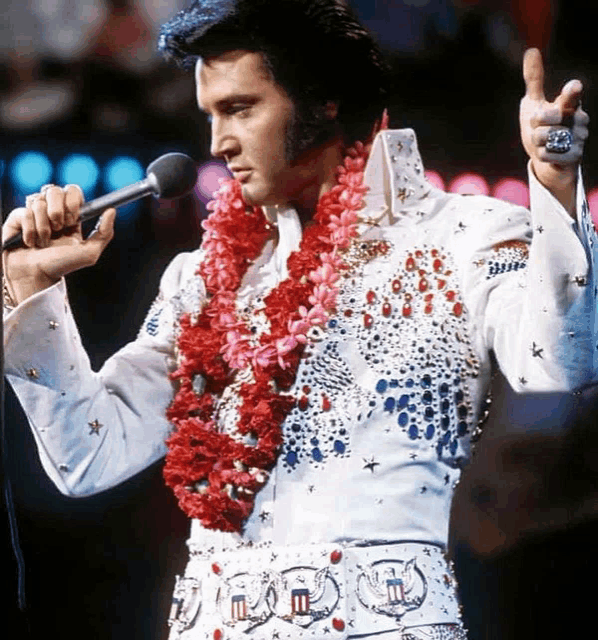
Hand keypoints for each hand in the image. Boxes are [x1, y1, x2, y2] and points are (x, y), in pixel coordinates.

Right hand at [2, 185, 115, 304]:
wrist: (36, 277)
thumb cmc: (62, 266)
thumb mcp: (89, 253)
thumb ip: (105, 233)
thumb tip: (111, 210)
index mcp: (71, 216)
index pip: (72, 191)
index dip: (73, 201)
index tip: (73, 218)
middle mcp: (51, 211)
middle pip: (54, 190)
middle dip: (57, 212)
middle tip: (59, 229)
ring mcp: (33, 213)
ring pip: (38, 201)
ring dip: (44, 226)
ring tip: (44, 242)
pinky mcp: (17, 218)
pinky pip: (23, 212)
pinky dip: (30, 230)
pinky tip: (31, 242)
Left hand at [520, 48, 588, 215]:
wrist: (544, 158)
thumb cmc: (540, 127)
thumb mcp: (533, 103)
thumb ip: (534, 80)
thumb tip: (531, 50)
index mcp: (570, 103)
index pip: (570, 96)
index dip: (570, 92)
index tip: (572, 87)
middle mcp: (579, 118)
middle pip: (545, 118)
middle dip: (534, 126)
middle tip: (540, 130)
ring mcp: (580, 137)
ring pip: (544, 137)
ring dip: (537, 142)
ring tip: (545, 142)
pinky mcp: (575, 155)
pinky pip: (547, 154)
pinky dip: (541, 155)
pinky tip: (548, 154)